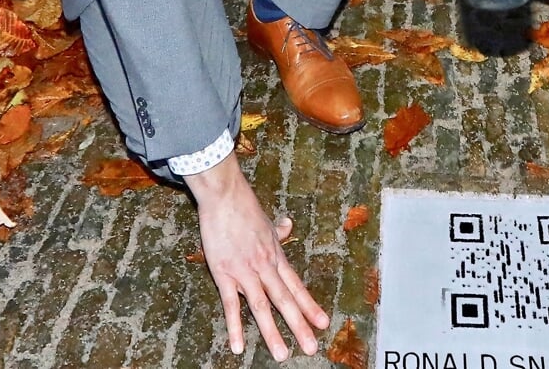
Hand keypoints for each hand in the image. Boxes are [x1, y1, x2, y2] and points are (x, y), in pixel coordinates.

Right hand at [186, 156, 326, 359]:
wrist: (226, 196)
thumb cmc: (244, 207)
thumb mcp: (266, 220)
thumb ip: (277, 231)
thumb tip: (288, 226)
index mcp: (276, 256)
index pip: (297, 286)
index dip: (310, 306)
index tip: (323, 323)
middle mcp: (265, 267)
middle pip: (286, 300)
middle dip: (299, 325)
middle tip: (311, 348)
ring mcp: (246, 272)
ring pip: (263, 307)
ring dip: (272, 332)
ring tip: (282, 354)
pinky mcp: (225, 273)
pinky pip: (231, 305)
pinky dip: (235, 326)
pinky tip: (238, 346)